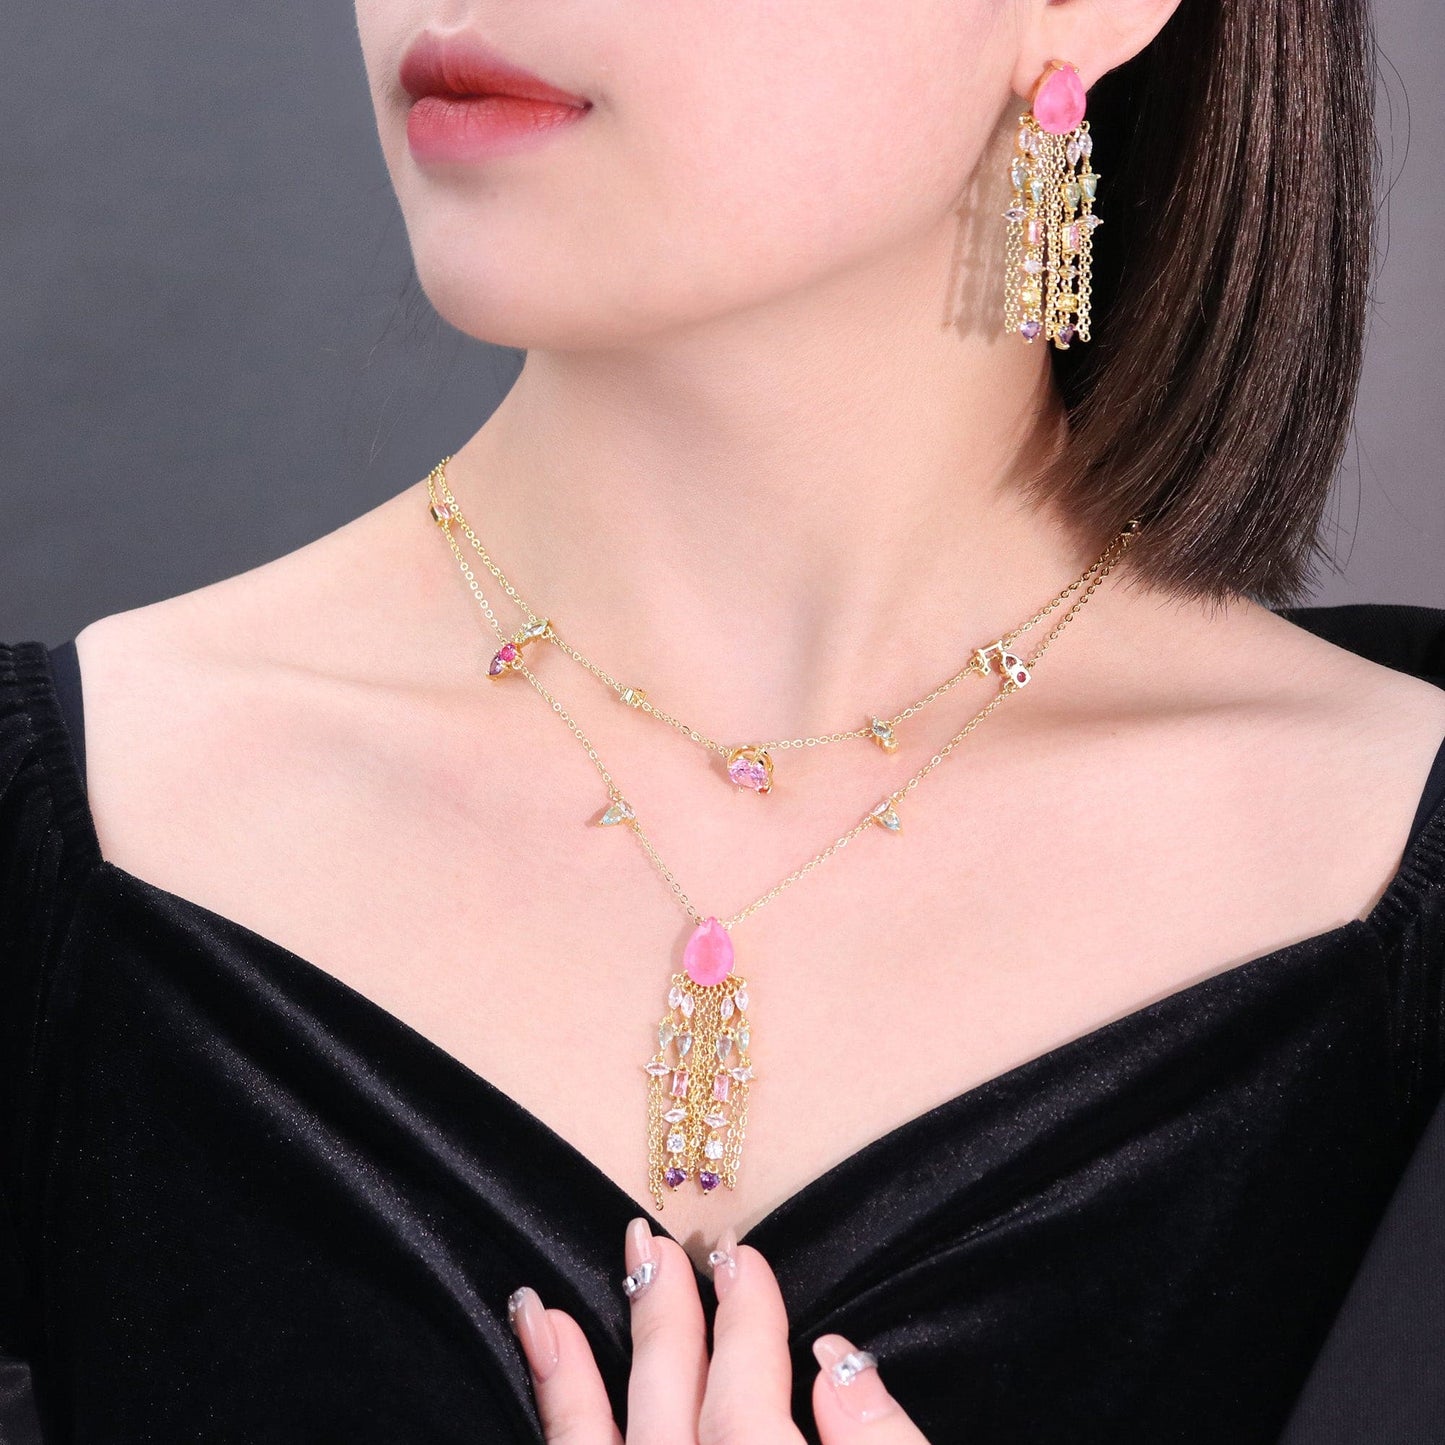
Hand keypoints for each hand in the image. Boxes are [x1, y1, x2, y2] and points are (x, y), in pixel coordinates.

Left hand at [505, 1216, 930, 1442]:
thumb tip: (838, 1358)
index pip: (747, 1389)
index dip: (748, 1318)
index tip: (746, 1259)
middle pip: (670, 1400)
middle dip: (663, 1316)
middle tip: (653, 1242)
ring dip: (566, 1375)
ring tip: (541, 1305)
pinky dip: (557, 1423)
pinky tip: (539, 1369)